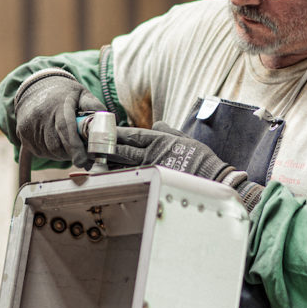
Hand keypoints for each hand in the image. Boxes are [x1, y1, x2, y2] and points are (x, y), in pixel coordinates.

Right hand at [13, 70, 103, 167]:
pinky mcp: (23, 134)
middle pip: (57, 145)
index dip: (74, 147)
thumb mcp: (82, 94)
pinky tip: (56, 141)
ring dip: (62, 153)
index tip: (82, 161)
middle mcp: (41, 115)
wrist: (36, 87)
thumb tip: (108, 124)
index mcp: (58, 105)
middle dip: (72, 153)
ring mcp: (29, 126)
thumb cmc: (64, 94)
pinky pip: (40, 152)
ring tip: (68, 143)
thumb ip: (94, 108)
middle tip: (82, 153)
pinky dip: (51, 152)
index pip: (65, 128)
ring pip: (49, 151)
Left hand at [112, 122, 263, 210]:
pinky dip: (121, 176)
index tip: (106, 130)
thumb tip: (155, 125)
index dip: (119, 133)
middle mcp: (153, 154)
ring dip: (111, 162)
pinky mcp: (154, 182)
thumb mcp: (186, 139)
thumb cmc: (202, 159)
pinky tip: (110, 175)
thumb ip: (168, 131)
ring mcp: (152, 169)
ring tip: (97, 159)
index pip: (134, 135)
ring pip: (126, 164)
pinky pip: (134, 177)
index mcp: (161, 141)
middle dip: (109, 146)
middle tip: (93, 143)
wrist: (213, 178)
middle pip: (125, 149)